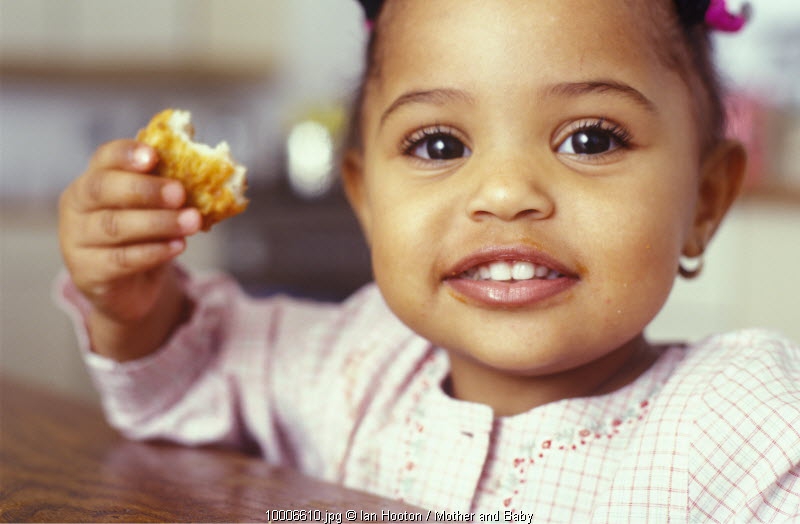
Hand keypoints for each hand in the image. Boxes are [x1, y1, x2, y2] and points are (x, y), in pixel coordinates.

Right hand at [59, 140, 201, 356]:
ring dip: (158, 222)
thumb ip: (168, 189)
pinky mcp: (87, 272)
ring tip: (191, 221)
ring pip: (114, 226)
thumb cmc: (144, 236)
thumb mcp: (154, 209)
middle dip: (144, 189)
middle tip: (179, 193)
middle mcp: (76, 206)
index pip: (104, 158)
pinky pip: (121, 259)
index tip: (154, 156)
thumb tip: (206, 170)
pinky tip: (179, 245)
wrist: (130, 288)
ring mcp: (77, 240)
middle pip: (102, 188)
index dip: (127, 154)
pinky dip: (154, 251)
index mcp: (93, 179)